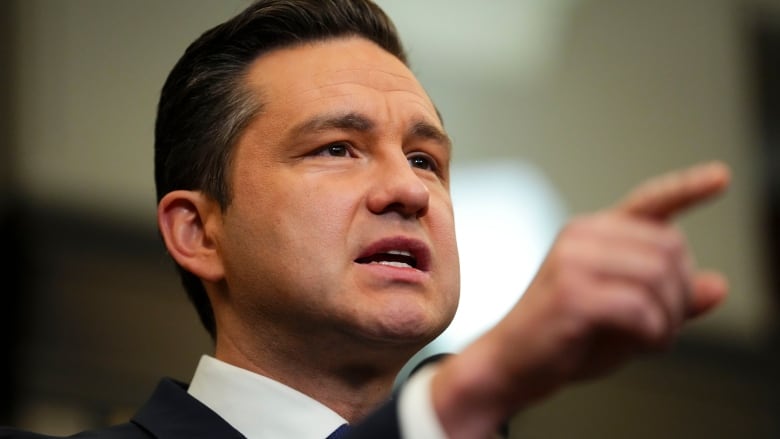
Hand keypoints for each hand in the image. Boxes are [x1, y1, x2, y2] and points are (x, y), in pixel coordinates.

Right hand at [431, 161, 730, 438]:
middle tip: (667, 327)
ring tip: (654, 339)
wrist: (512, 363)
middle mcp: (581, 237)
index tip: (721, 175)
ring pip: (659, 276)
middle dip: (682, 294)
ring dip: (670, 318)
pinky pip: (640, 308)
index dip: (687, 187)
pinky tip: (641, 344)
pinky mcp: (571, 293)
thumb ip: (670, 299)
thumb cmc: (565, 337)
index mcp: (593, 234)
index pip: (648, 201)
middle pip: (670, 247)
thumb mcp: (626, 316)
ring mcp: (572, 261)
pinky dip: (653, 333)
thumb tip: (718, 286)